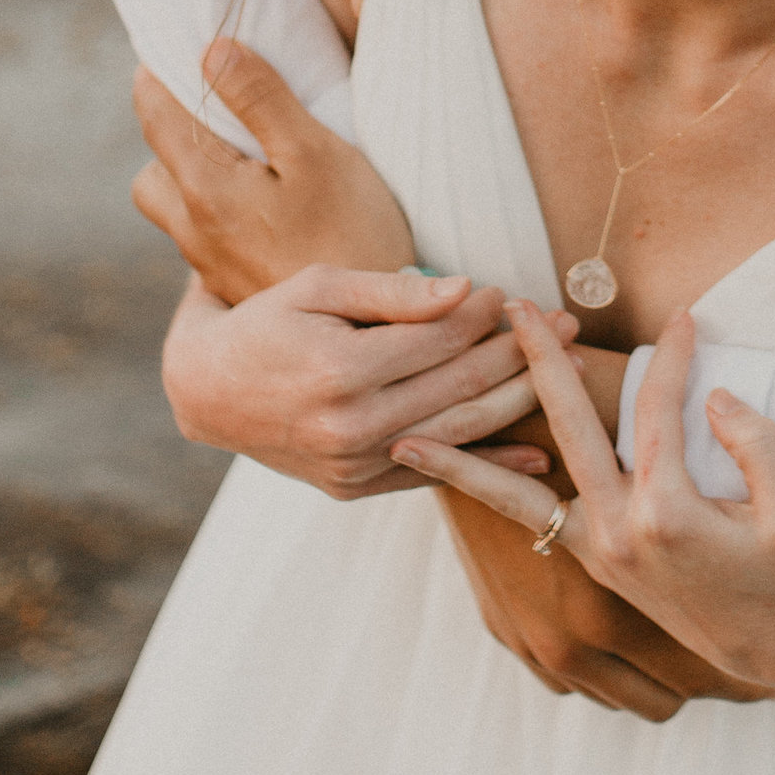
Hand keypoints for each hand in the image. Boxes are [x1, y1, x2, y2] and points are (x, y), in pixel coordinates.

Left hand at [133, 40, 413, 302]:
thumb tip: (212, 50)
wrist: (372, 329)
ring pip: (177, 208)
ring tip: (252, 162)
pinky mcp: (233, 287)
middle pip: (152, 170)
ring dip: (196, 178)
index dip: (161, 72)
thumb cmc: (353, 231)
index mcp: (203, 188)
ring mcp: (211, 265)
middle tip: (223, 114)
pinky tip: (273, 210)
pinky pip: (207, 238)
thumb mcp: (314, 151)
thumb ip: (260, 98)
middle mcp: (192, 230)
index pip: (152, 112)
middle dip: (174, 135)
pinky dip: (223, 212)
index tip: (190, 49)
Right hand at [160, 263, 555, 497]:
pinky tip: (537, 451)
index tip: (513, 292)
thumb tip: (465, 290)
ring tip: (566, 373)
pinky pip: (435, 475)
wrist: (205, 392)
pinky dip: (488, 463)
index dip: (483, 312)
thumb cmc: (265, 322)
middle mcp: (350, 426)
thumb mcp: (317, 287)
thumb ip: (393, 293)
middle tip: (568, 326)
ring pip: (458, 432)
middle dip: (522, 353)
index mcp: (341, 371)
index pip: (438, 338)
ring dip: (519, 401)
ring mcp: (354, 464)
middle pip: (460, 385)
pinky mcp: (354, 487)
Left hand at [395, 306, 774, 690]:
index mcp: (668, 514)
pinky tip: (445, 473)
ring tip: (407, 433)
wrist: (772, 652)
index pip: (658, 410)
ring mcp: (598, 553)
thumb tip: (713, 396)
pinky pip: (527, 523)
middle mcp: (619, 533)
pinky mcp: (592, 563)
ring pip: (516, 493)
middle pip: (568, 429)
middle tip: (512, 309)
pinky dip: (486, 494)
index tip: (684, 316)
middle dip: (540, 362)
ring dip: (469, 453)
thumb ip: (756, 446)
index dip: (673, 357)